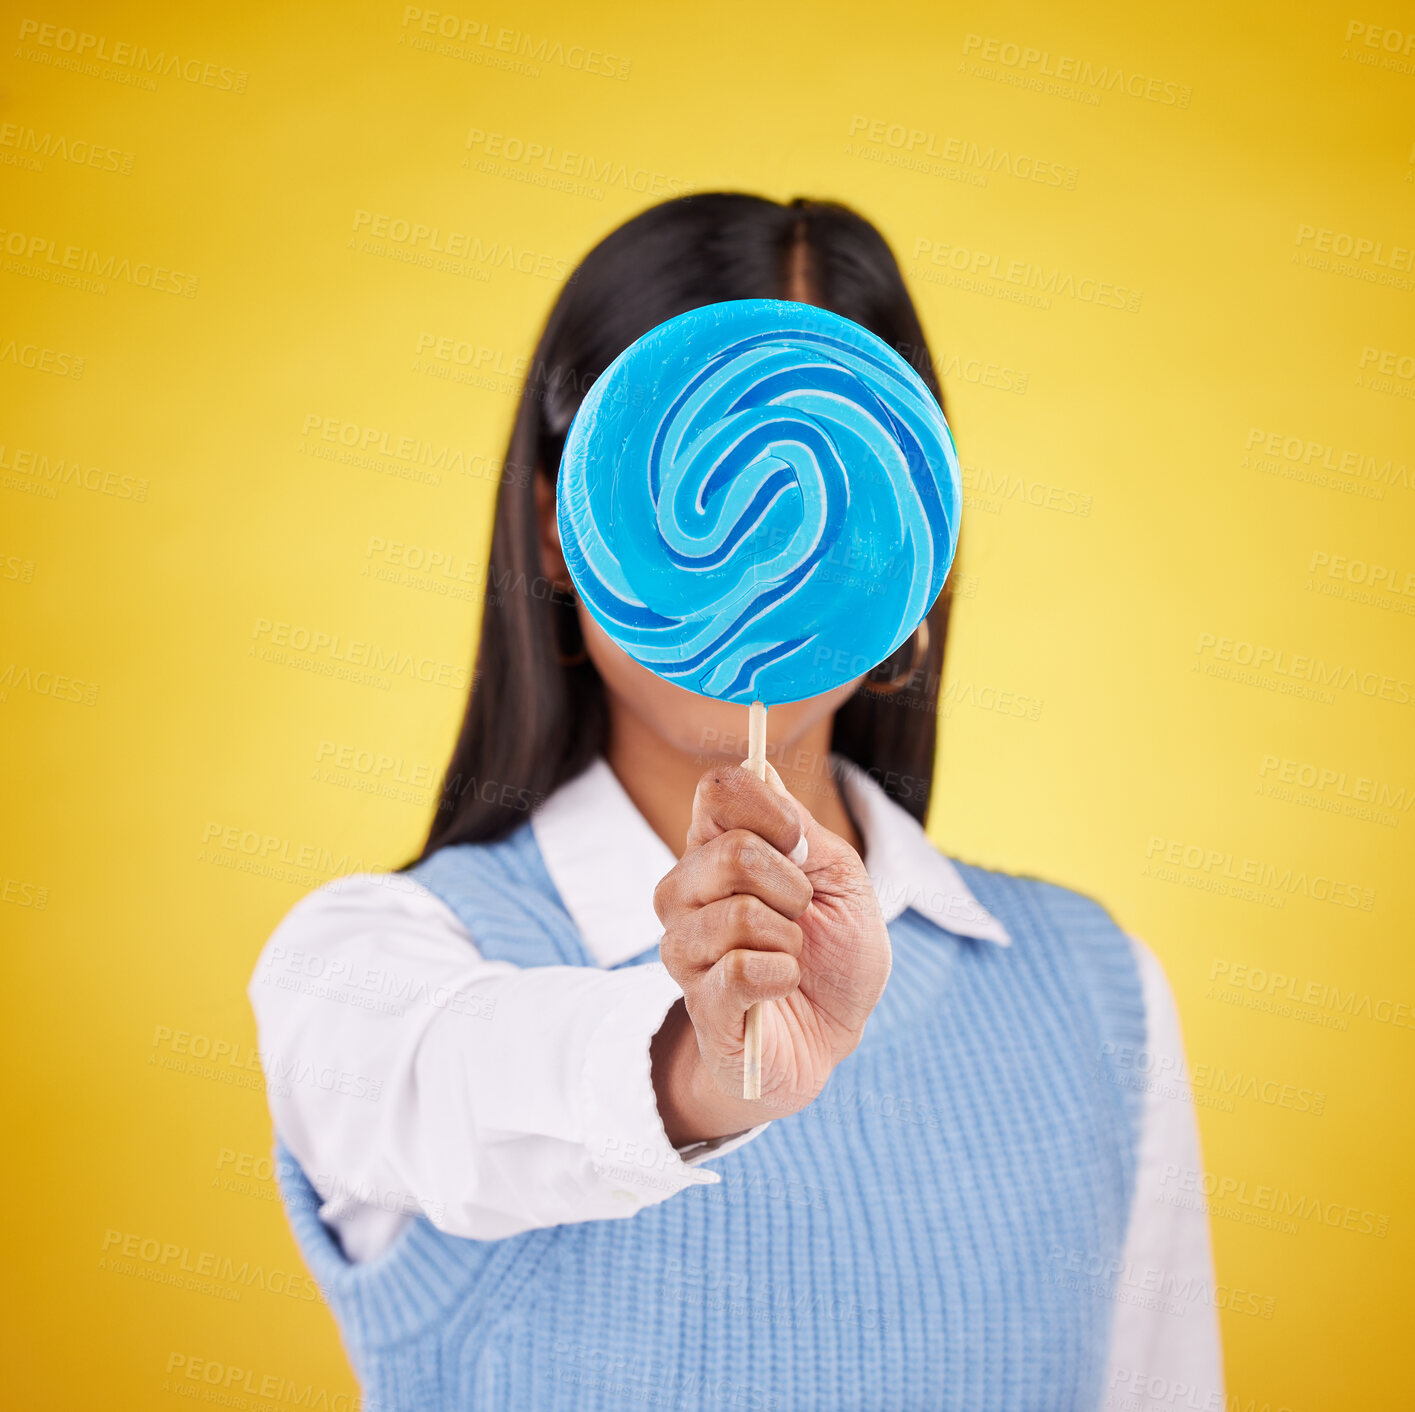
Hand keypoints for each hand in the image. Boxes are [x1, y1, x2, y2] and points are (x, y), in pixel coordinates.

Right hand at [651, 763, 890, 1141]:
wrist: (831, 1039)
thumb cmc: (835, 955)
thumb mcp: (843, 883)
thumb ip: (804, 832)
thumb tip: (760, 769)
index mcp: (720, 848)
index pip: (718, 790)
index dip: (768, 808)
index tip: (800, 843)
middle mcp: (687, 891)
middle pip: (733, 852)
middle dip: (794, 887)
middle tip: (800, 916)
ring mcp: (685, 947)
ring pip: (737, 914)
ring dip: (789, 939)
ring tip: (790, 957)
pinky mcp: (699, 1003)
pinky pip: (740, 970)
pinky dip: (783, 976)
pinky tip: (782, 986)